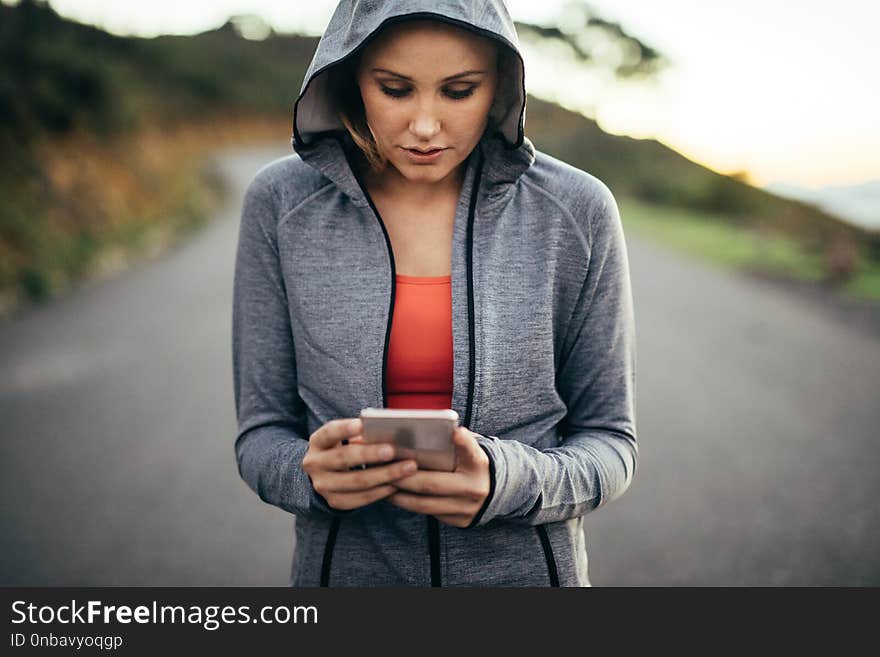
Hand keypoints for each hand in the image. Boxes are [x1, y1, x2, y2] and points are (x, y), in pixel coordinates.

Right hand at [302, 418, 417, 510]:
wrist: (324, 475)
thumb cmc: (342, 449)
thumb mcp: (342, 438)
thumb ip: (359, 434)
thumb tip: (387, 430)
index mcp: (318, 442)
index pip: (329, 432)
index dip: (344, 429)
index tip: (361, 424)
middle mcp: (315, 464)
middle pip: (344, 458)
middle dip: (370, 454)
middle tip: (393, 451)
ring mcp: (322, 485)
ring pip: (355, 481)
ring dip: (384, 475)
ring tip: (407, 468)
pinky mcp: (334, 501)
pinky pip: (360, 499)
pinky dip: (380, 492)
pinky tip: (397, 485)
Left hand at [386, 427, 490, 527]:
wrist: (493, 491)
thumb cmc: (469, 464)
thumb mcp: (468, 450)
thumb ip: (454, 443)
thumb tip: (420, 432)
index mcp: (479, 464)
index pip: (471, 451)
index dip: (463, 442)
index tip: (454, 432)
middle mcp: (475, 487)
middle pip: (432, 483)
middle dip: (404, 477)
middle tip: (383, 469)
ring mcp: (467, 508)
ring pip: (425, 504)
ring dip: (400, 495)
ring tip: (383, 484)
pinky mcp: (459, 521)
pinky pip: (428, 513)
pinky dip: (408, 504)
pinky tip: (394, 495)